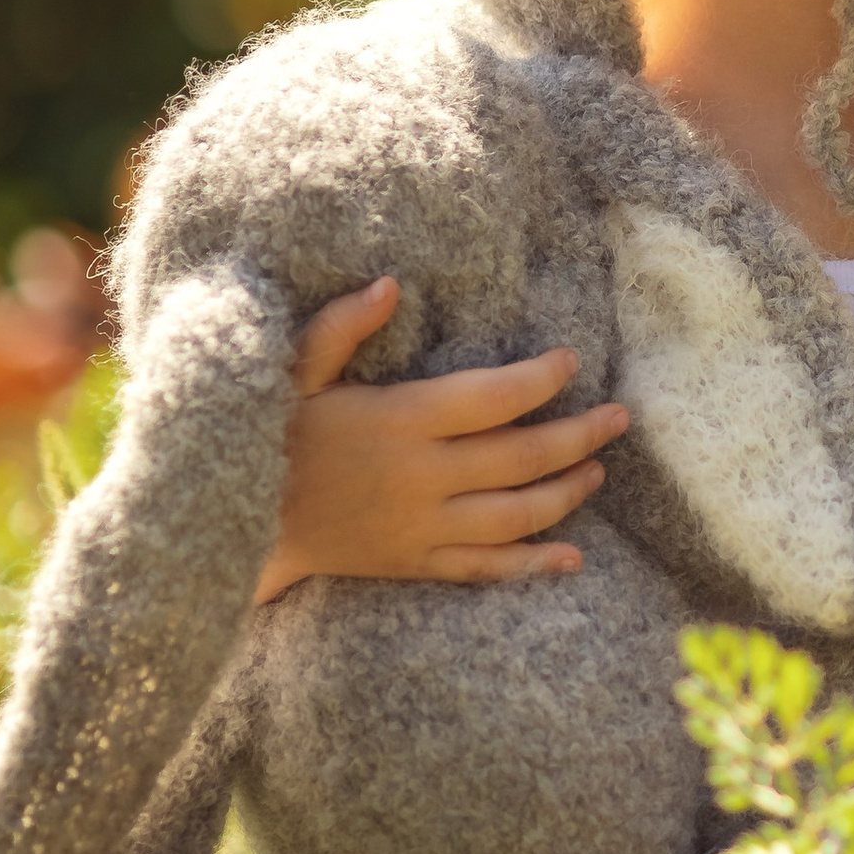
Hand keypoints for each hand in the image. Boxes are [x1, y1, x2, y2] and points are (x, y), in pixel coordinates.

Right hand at [254, 277, 627, 601]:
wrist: (235, 526)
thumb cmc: (270, 437)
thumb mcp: (293, 372)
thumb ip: (340, 326)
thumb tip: (390, 283)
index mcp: (398, 421)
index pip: (490, 397)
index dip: (539, 380)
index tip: (573, 362)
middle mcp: (419, 477)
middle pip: (520, 457)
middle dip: (578, 435)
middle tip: (619, 418)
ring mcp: (419, 527)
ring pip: (515, 515)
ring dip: (566, 492)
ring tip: (598, 470)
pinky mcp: (412, 564)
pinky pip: (484, 569)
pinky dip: (532, 565)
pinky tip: (572, 557)